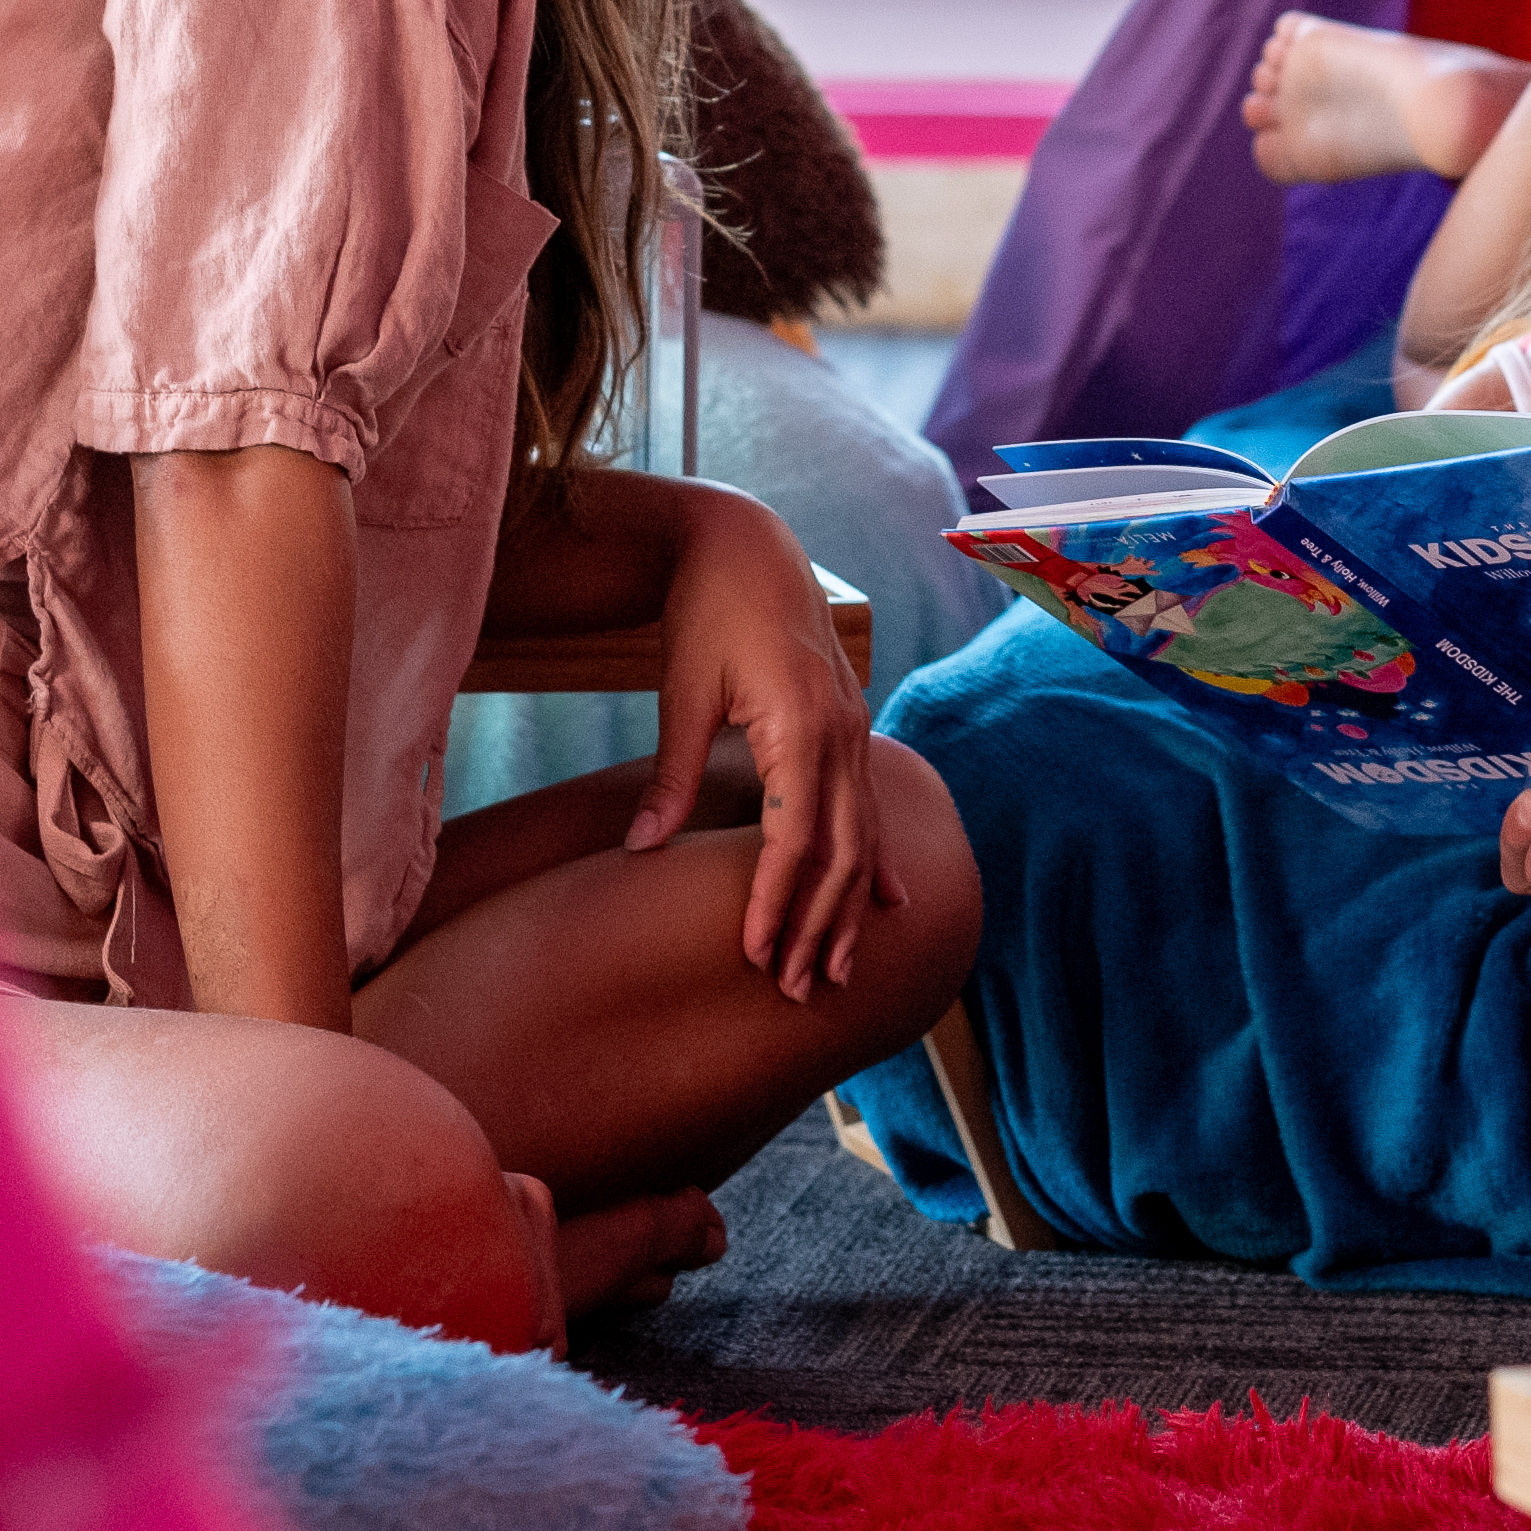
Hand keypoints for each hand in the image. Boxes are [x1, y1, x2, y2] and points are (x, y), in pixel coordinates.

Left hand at [625, 487, 897, 1000]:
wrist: (745, 541)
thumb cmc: (706, 608)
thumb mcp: (681, 689)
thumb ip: (672, 774)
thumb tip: (643, 851)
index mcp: (799, 724)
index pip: (794, 838)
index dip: (775, 901)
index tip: (754, 954)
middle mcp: (840, 732)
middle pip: (839, 851)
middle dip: (818, 924)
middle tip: (795, 990)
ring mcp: (852, 729)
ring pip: (862, 836)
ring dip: (849, 907)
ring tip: (835, 971)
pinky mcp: (847, 726)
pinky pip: (870, 806)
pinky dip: (876, 860)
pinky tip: (888, 903)